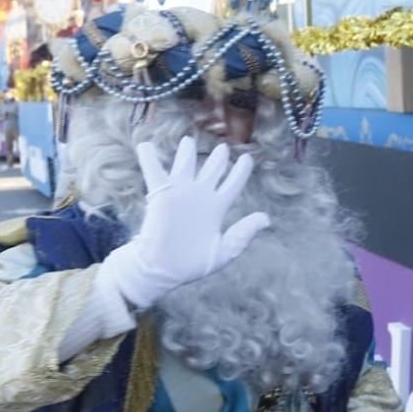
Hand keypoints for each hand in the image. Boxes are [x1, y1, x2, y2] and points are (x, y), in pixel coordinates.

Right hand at [99, 139, 269, 310]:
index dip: (241, 171)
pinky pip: (154, 172)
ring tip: (188, 141)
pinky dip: (149, 158)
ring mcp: (180, 194)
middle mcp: (199, 197)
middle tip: (223, 147)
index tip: (247, 159)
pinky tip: (147, 146)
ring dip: (187, 152)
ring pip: (186, 165)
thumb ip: (243, 234)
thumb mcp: (223, 252)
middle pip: (212, 170)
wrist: (163, 271)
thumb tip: (265, 218)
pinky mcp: (160, 195)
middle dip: (218, 158)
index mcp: (216, 208)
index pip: (232, 184)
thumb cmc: (191, 265)